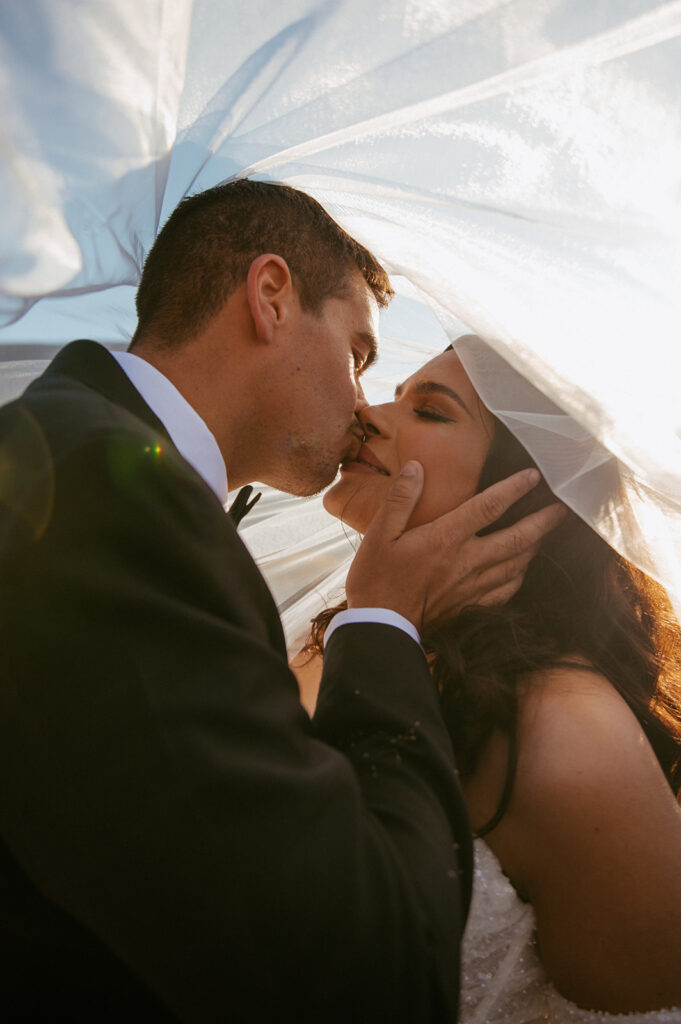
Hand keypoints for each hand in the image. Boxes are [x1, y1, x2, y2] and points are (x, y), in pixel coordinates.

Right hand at [345, 461, 564, 634]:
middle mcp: (466, 561)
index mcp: (445, 538)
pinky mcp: (471, 606)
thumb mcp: (378, 534)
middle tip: (562, 508)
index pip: (489, 506)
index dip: (514, 488)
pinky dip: (521, 577)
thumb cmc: (376, 580)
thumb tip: (416, 467)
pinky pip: (507, 591)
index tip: (533, 475)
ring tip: (548, 533)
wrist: (380, 627)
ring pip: (517, 564)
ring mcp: (472, 586)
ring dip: (536, 546)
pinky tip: (523, 569)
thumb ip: (400, 499)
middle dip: (543, 522)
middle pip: (516, 538)